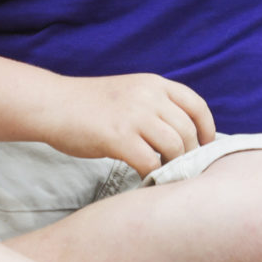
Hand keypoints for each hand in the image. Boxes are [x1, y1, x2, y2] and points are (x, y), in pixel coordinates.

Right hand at [43, 73, 215, 176]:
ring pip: (174, 147)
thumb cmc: (90, 105)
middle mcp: (148, 95)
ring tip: (163, 174)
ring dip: (172, 166)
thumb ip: (155, 105)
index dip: (207, 130)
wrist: (54, 105)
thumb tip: (184, 136)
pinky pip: (150, 162)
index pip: (196, 105)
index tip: (205, 147)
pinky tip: (144, 177)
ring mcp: (134, 115)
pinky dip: (152, 175)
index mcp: (154, 83)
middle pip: (187, 131)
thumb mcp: (130, 92)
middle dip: (189, 155)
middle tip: (180, 169)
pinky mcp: (118, 136)